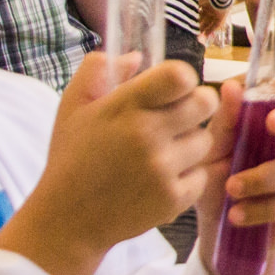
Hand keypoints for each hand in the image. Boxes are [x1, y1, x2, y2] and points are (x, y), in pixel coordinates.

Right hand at [0, 54, 218, 274]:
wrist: (67, 219)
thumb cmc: (72, 158)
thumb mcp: (73, 106)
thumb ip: (98, 69)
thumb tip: (137, 56)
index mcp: (125, 107)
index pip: (181, 76)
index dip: (183, 80)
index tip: (173, 90)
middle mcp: (147, 135)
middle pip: (206, 103)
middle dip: (196, 106)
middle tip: (179, 118)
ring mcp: (163, 169)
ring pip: (205, 141)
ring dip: (190, 144)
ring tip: (163, 152)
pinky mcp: (173, 199)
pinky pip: (202, 175)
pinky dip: (187, 177)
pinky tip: (162, 178)